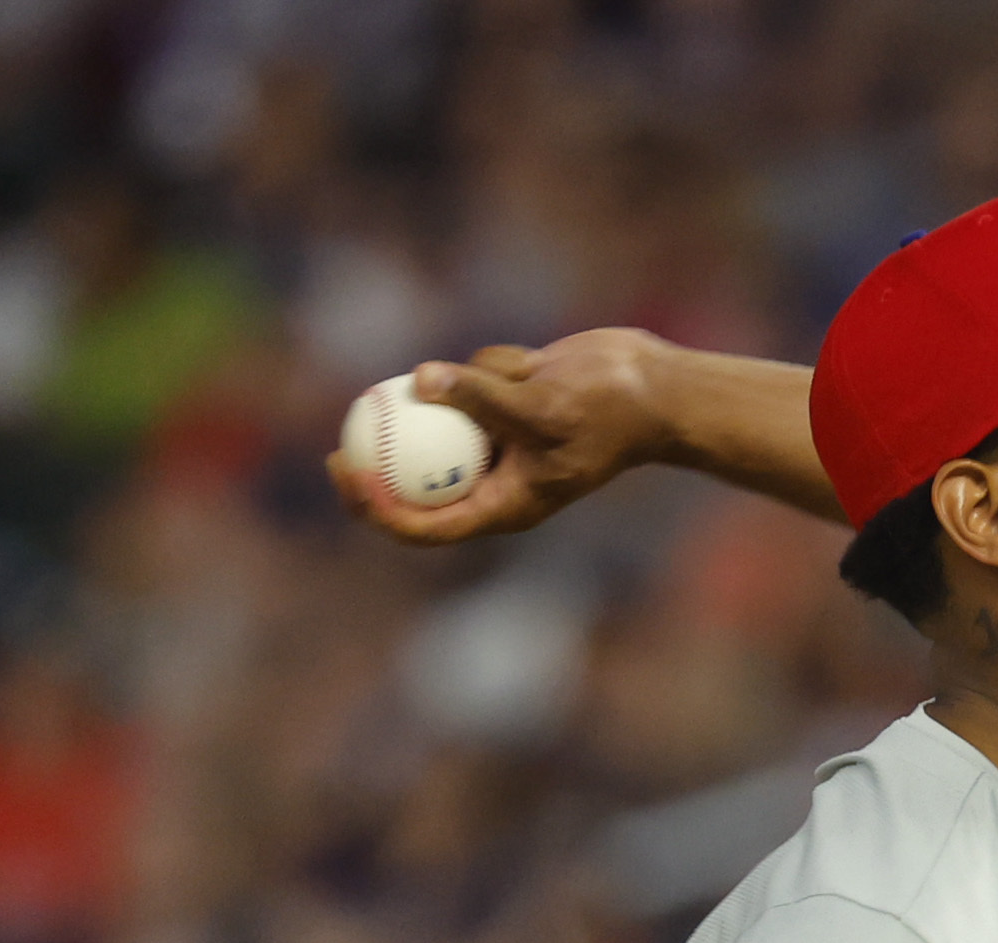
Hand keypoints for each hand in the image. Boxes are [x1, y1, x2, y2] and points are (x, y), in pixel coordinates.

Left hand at [326, 332, 677, 547]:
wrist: (651, 387)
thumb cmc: (606, 413)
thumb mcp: (539, 407)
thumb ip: (479, 396)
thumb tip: (420, 380)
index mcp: (500, 505)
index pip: (423, 525)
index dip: (376, 508)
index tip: (348, 472)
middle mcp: (492, 478)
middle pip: (417, 480)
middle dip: (380, 456)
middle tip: (347, 427)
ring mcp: (496, 440)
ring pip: (448, 410)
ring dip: (473, 382)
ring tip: (523, 378)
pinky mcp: (502, 403)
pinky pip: (472, 375)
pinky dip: (494, 361)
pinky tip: (537, 362)